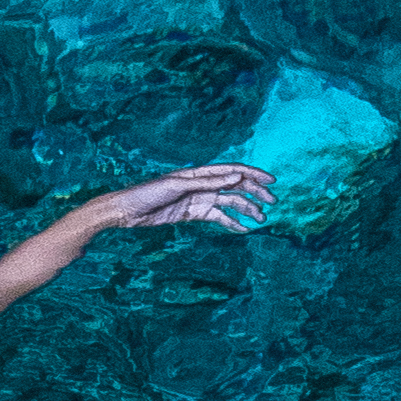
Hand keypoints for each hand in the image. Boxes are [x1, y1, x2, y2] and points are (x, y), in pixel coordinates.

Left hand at [76, 161, 272, 238]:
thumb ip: (209, 182)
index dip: (254, 175)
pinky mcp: (193, 213)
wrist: (127, 211)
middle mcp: (202, 184)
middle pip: (236, 187)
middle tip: (272, 204)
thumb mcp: (178, 186)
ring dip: (246, 211)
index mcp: (200, 173)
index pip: (233, 171)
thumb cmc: (148, 193)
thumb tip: (237, 176)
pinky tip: (243, 230)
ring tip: (261, 221)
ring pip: (229, 204)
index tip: (272, 182)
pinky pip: (217, 218)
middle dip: (255, 194)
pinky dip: (231, 224)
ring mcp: (198, 199)